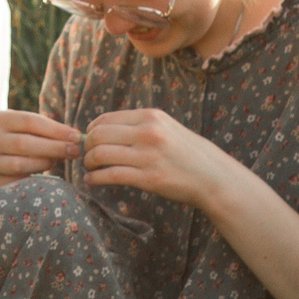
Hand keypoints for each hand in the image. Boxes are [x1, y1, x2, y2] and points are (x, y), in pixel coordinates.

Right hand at [0, 110, 82, 190]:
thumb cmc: (20, 144)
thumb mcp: (28, 131)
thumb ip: (47, 131)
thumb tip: (76, 137)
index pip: (30, 121)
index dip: (56, 129)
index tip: (77, 136)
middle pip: (24, 143)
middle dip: (54, 147)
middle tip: (75, 151)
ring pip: (20, 164)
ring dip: (44, 163)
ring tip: (57, 162)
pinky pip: (16, 182)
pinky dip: (33, 180)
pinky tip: (45, 177)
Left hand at [82, 108, 238, 207]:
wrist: (213, 176)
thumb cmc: (186, 153)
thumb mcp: (166, 128)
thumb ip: (139, 125)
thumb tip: (103, 130)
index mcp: (150, 116)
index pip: (106, 118)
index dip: (91, 130)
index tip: (89, 140)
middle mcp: (148, 132)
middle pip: (99, 135)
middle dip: (87, 146)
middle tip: (86, 156)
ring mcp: (148, 155)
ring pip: (101, 154)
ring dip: (89, 162)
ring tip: (89, 168)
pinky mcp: (149, 178)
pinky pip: (111, 175)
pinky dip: (96, 178)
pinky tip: (92, 181)